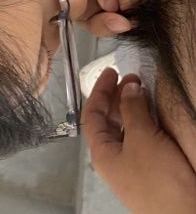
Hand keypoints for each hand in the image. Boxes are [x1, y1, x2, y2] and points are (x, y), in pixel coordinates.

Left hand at [83, 67, 195, 213]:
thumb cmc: (159, 180)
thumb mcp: (143, 139)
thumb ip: (133, 110)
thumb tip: (128, 87)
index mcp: (101, 152)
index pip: (92, 114)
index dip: (100, 90)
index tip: (111, 71)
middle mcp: (113, 159)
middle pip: (108, 121)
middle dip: (118, 97)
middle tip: (133, 78)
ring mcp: (131, 166)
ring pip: (126, 130)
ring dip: (133, 109)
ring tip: (145, 92)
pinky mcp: (150, 172)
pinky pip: (142, 141)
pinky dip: (146, 123)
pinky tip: (155, 115)